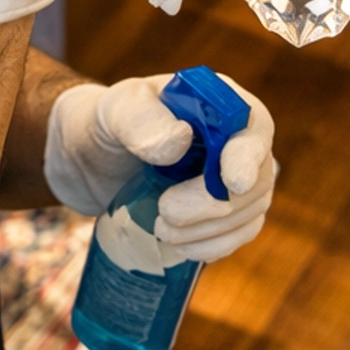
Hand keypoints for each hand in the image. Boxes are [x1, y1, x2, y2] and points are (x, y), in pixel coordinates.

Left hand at [45, 72, 276, 264]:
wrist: (92, 160)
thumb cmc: (108, 123)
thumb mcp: (115, 110)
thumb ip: (140, 120)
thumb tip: (179, 143)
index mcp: (219, 103)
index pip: (254, 127)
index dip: (248, 157)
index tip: (233, 184)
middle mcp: (236, 139)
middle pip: (256, 178)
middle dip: (213, 205)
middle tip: (165, 213)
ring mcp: (234, 177)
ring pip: (250, 211)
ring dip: (209, 230)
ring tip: (161, 229)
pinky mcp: (224, 211)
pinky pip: (238, 234)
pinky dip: (213, 245)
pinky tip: (180, 245)